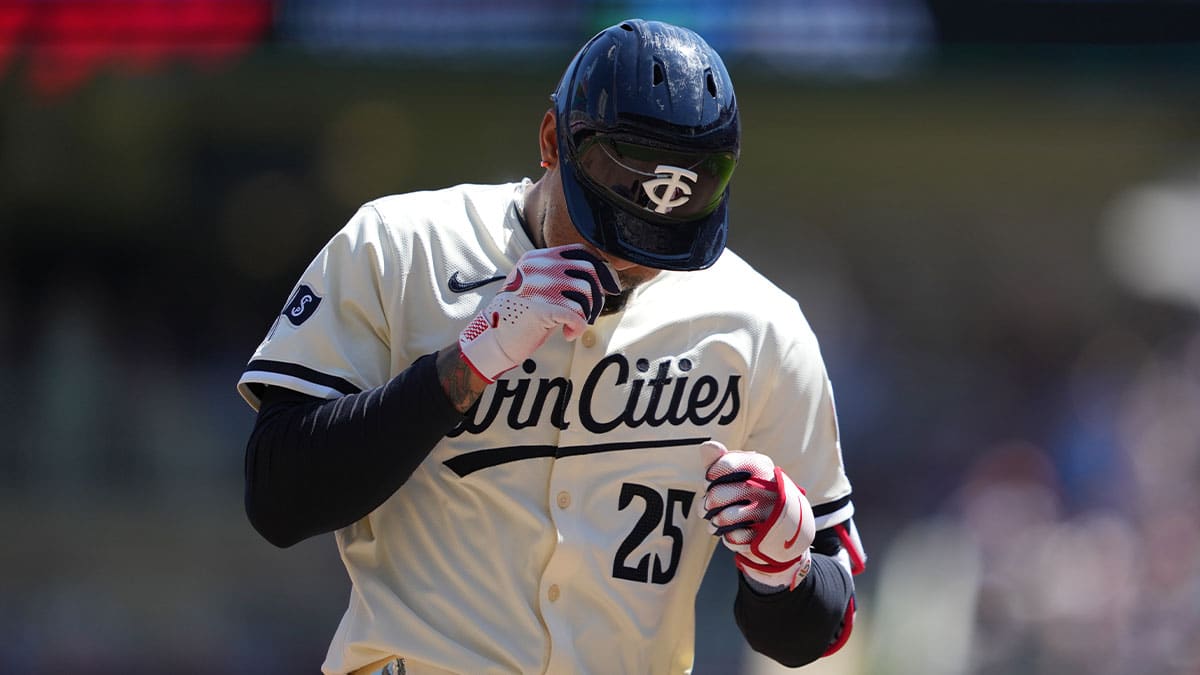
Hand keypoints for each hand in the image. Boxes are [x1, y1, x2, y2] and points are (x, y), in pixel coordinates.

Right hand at [458, 244, 619, 382]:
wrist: (493, 339)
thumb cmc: (520, 315)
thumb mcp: (536, 286)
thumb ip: (561, 276)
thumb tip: (602, 277)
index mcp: (537, 258)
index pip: (580, 252)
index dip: (601, 268)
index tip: (609, 285)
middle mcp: (538, 267)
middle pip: (588, 270)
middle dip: (598, 293)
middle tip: (592, 311)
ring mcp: (538, 286)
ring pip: (586, 292)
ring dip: (588, 312)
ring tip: (576, 323)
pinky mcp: (541, 308)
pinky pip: (577, 314)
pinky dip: (578, 327)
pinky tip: (568, 333)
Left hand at [700, 441, 814, 590]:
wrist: (790, 522)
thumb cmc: (756, 490)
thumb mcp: (742, 471)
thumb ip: (720, 460)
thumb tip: (706, 445)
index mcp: (760, 465)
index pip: (724, 466)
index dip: (710, 476)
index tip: (710, 481)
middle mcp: (767, 487)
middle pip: (717, 494)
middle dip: (706, 503)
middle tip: (708, 505)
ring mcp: (769, 512)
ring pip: (724, 518)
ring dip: (715, 521)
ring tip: (718, 520)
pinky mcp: (767, 535)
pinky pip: (734, 537)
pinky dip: (729, 537)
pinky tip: (734, 531)